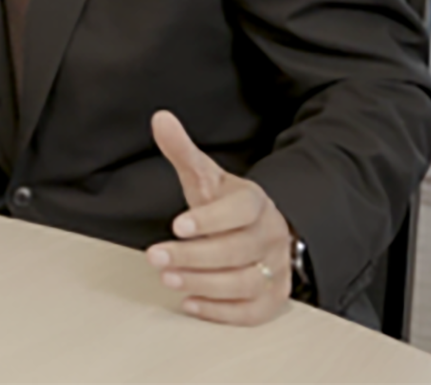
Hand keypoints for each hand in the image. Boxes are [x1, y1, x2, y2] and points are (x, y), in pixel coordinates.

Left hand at [147, 111, 293, 325]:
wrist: (261, 229)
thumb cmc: (226, 204)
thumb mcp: (205, 175)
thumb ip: (182, 150)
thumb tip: (160, 118)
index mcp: (255, 202)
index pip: (240, 210)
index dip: (210, 219)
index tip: (176, 225)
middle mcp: (271, 235)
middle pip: (237, 250)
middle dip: (194, 257)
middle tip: (155, 257)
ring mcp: (276, 268)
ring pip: (245, 282)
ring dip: (204, 284)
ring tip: (168, 279)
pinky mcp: (273, 296)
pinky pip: (254, 311)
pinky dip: (223, 312)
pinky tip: (191, 303)